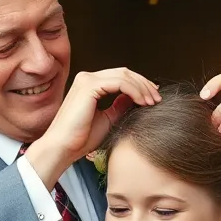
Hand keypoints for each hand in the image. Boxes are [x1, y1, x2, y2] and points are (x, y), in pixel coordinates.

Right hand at [27, 69, 159, 189]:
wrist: (64, 148)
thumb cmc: (81, 138)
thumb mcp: (108, 119)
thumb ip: (120, 106)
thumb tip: (134, 98)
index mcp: (90, 84)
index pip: (121, 77)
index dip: (140, 85)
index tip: (153, 97)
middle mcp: (87, 78)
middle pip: (125, 73)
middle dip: (144, 84)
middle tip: (157, 98)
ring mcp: (87, 80)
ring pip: (124, 75)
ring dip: (142, 87)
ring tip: (152, 102)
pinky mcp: (89, 86)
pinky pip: (120, 83)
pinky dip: (135, 91)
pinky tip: (143, 102)